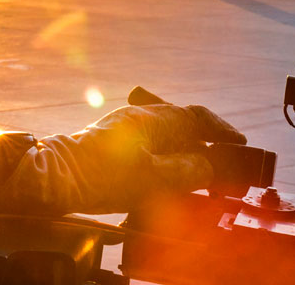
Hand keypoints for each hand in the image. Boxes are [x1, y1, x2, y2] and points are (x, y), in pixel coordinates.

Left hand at [0, 103, 244, 214]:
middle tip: (221, 167)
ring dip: (185, 153)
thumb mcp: (153, 179)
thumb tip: (208, 166)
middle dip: (206, 145)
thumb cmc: (100, 176)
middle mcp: (139, 117)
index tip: (239, 144)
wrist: (55, 178)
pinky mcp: (113, 143)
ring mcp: (124, 128)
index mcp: (151, 119)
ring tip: (197, 177)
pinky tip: (166, 179)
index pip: (196, 116)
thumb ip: (187, 170)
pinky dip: (167, 159)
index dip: (221, 131)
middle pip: (183, 125)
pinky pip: (150, 146)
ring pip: (166, 136)